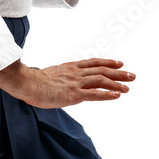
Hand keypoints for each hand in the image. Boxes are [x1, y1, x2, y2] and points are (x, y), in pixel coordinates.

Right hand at [0, 58, 135, 108]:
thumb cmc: (34, 81)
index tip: (119, 63)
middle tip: (132, 76)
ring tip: (128, 87)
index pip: (94, 63)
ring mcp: (76, 83)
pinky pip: (94, 94)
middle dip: (118, 73)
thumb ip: (60, 77)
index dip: (108, 63)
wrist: (27, 82)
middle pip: (102, 70)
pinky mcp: (74, 94)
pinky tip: (117, 95)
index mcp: (71, 67)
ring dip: (117, 83)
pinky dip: (107, 94)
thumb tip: (62, 83)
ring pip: (101, 80)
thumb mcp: (50, 75)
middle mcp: (76, 73)